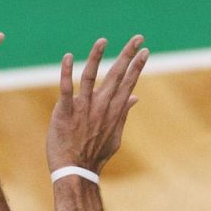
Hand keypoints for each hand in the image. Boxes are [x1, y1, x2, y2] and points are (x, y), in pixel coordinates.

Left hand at [47, 35, 147, 173]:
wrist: (75, 172)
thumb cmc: (94, 155)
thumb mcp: (114, 136)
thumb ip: (124, 114)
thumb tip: (135, 98)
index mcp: (113, 112)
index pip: (128, 83)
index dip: (137, 66)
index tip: (145, 51)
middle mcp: (101, 107)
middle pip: (116, 76)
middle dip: (128, 55)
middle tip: (138, 38)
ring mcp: (83, 108)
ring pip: (91, 76)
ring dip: (97, 57)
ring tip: (103, 40)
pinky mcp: (64, 112)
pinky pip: (65, 89)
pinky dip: (66, 72)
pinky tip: (68, 57)